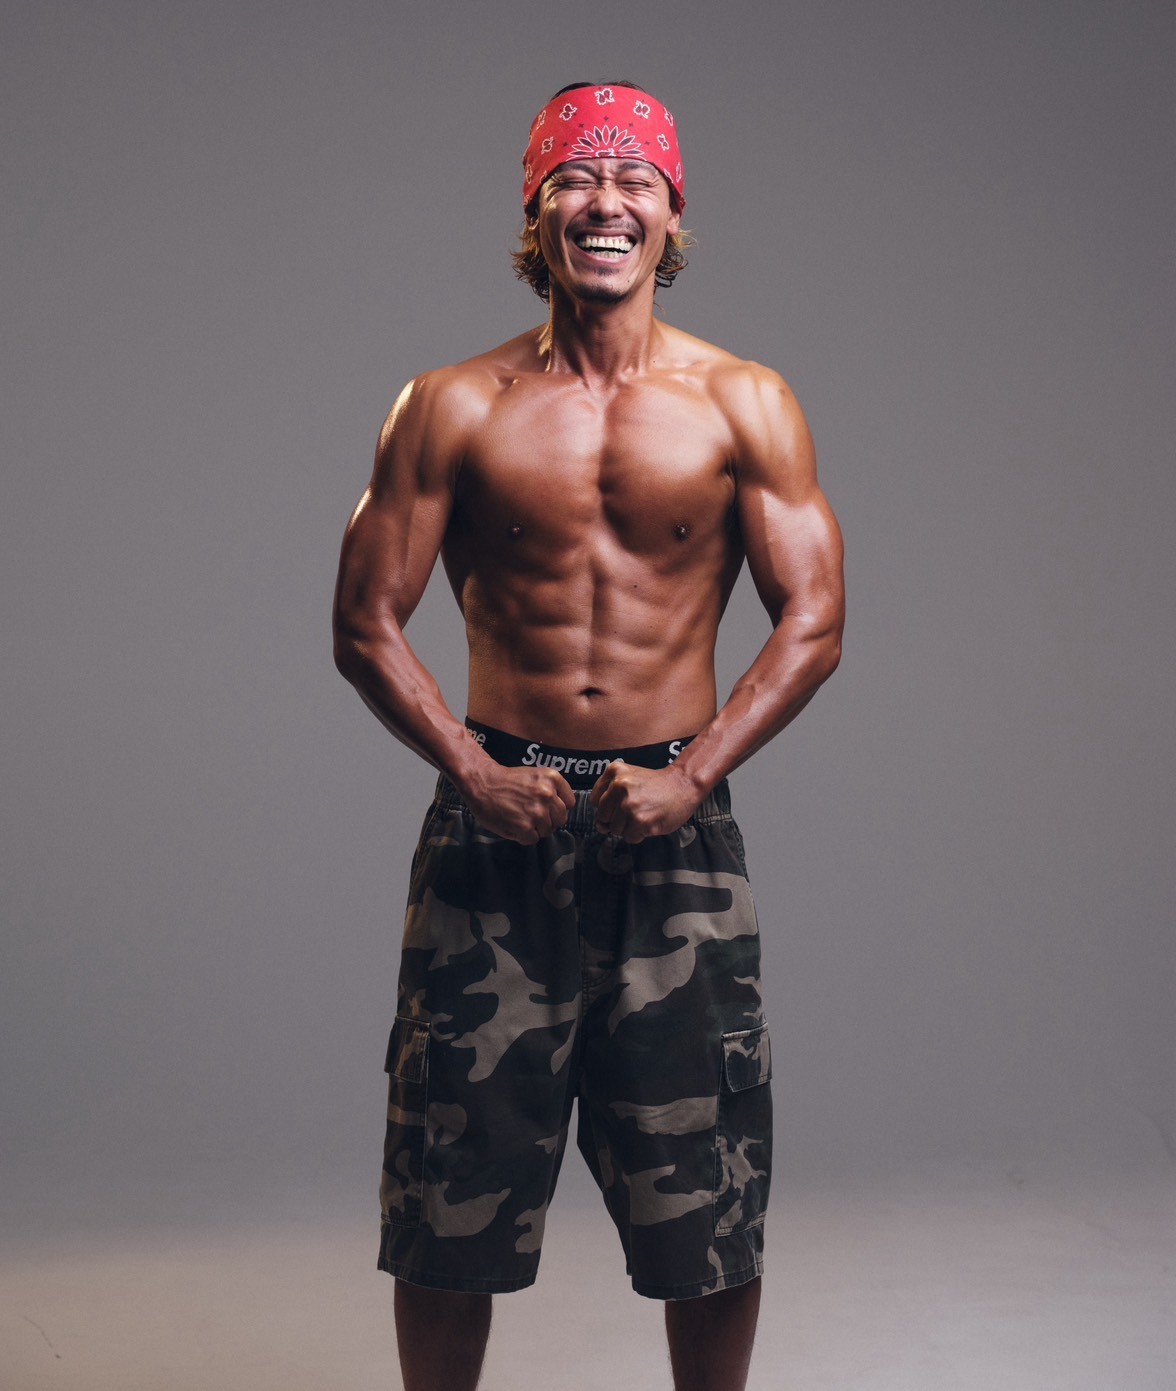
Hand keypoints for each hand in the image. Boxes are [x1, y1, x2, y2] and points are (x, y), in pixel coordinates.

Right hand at [461, 761, 575, 843]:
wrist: (482, 783)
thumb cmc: (507, 781)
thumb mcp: (536, 776)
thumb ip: (552, 791)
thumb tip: (559, 812)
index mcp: (552, 778)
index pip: (569, 803)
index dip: (557, 808)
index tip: (547, 808)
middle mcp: (548, 794)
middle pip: (561, 819)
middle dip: (548, 820)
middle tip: (532, 816)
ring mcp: (537, 812)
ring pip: (547, 831)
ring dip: (535, 829)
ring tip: (520, 818)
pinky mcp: (524, 827)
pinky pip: (533, 840)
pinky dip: (524, 836)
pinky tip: (514, 825)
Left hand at [588, 762, 702, 843]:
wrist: (684, 785)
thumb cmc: (656, 785)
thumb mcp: (629, 779)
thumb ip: (609, 799)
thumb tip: (600, 827)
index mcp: (614, 772)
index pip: (595, 801)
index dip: (609, 807)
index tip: (623, 802)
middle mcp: (619, 786)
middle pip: (604, 817)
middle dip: (618, 818)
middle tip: (638, 808)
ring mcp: (629, 804)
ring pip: (616, 829)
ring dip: (629, 827)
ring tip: (645, 813)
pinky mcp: (640, 821)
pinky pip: (629, 837)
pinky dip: (639, 834)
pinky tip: (650, 821)